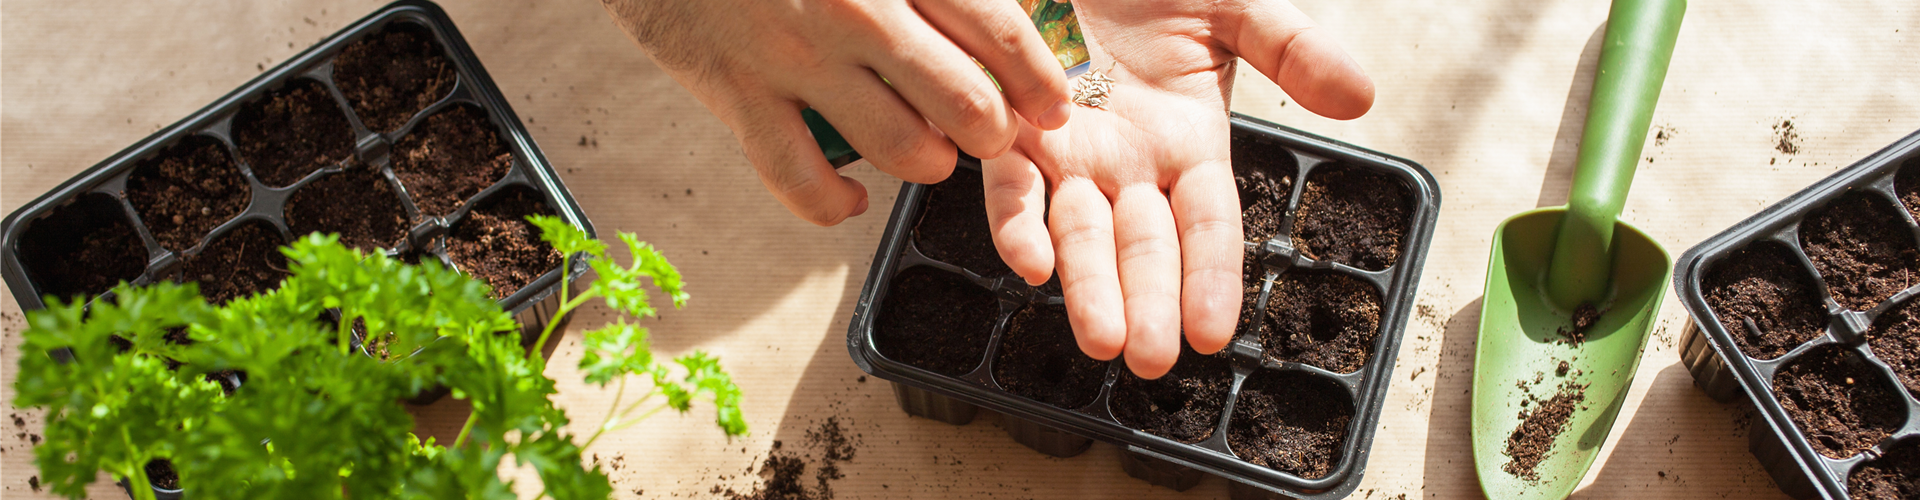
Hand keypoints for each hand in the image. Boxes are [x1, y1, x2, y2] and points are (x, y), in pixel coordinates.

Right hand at [601, 0, 1074, 224]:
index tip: (1051, 106)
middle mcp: (855, 11)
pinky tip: (849, 199)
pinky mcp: (738, 94)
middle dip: (993, 134)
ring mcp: (795, 57)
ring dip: (928, 163)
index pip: (999, 29)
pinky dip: (833, 205)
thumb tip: (1001, 7)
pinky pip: (801, 180)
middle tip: (992, 136)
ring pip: (900, 148)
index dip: (1038, 80)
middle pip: (965, 101)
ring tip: (929, 155)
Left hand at [983, 0, 1372, 377]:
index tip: (1211, 332)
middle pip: (1143, 247)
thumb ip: (1293, 48)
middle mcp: (1128, 162)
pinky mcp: (1010, 129)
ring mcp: (1068, 152)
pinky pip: (1012, 187)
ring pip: (1080, 233)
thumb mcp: (1238, 6)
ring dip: (1088, 288)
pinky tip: (1029, 262)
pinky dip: (1017, 224)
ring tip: (1100, 338)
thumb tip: (1361, 96)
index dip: (1210, 277)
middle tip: (1149, 359)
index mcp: (1189, 142)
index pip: (1207, 226)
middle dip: (1147, 304)